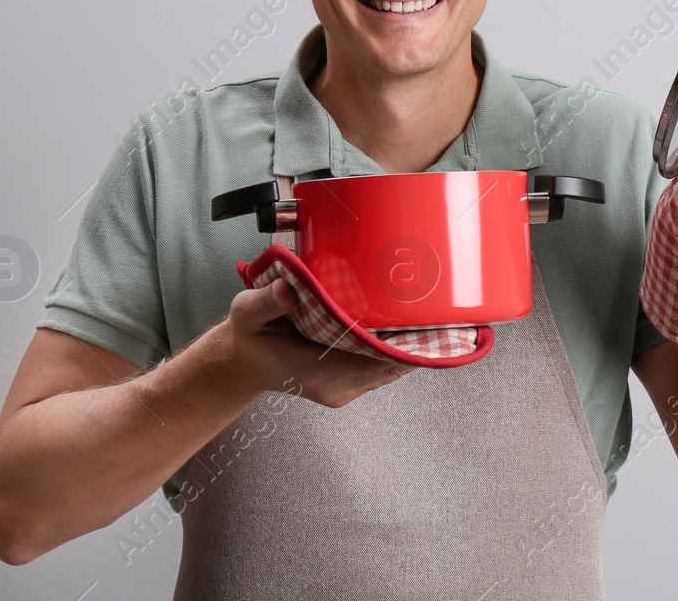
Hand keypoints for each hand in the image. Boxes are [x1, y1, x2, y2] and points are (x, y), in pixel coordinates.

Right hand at [219, 279, 415, 408]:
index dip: (403, 345)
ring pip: (390, 370)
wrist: (243, 363)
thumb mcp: (247, 313)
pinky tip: (406, 328)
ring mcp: (343, 389)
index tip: (425, 323)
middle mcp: (333, 386)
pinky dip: (395, 350)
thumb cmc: (249, 337)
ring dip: (408, 345)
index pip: (372, 361)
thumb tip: (286, 289)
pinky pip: (381, 369)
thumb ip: (266, 301)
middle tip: (435, 309)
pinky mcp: (348, 385)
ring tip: (427, 314)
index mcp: (313, 370)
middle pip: (389, 366)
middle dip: (413, 341)